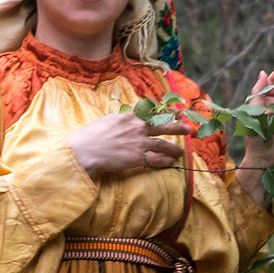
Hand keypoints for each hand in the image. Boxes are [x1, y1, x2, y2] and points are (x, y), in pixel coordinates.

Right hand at [69, 109, 188, 179]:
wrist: (85, 151)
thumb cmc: (92, 134)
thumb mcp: (110, 118)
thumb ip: (125, 114)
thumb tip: (134, 110)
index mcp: (131, 113)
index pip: (155, 110)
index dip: (168, 110)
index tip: (178, 111)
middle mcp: (138, 126)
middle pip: (165, 125)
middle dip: (179, 127)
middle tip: (189, 129)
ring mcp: (139, 142)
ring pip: (164, 145)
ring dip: (175, 148)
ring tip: (181, 152)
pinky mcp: (137, 157)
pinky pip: (157, 159)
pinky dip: (166, 161)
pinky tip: (171, 162)